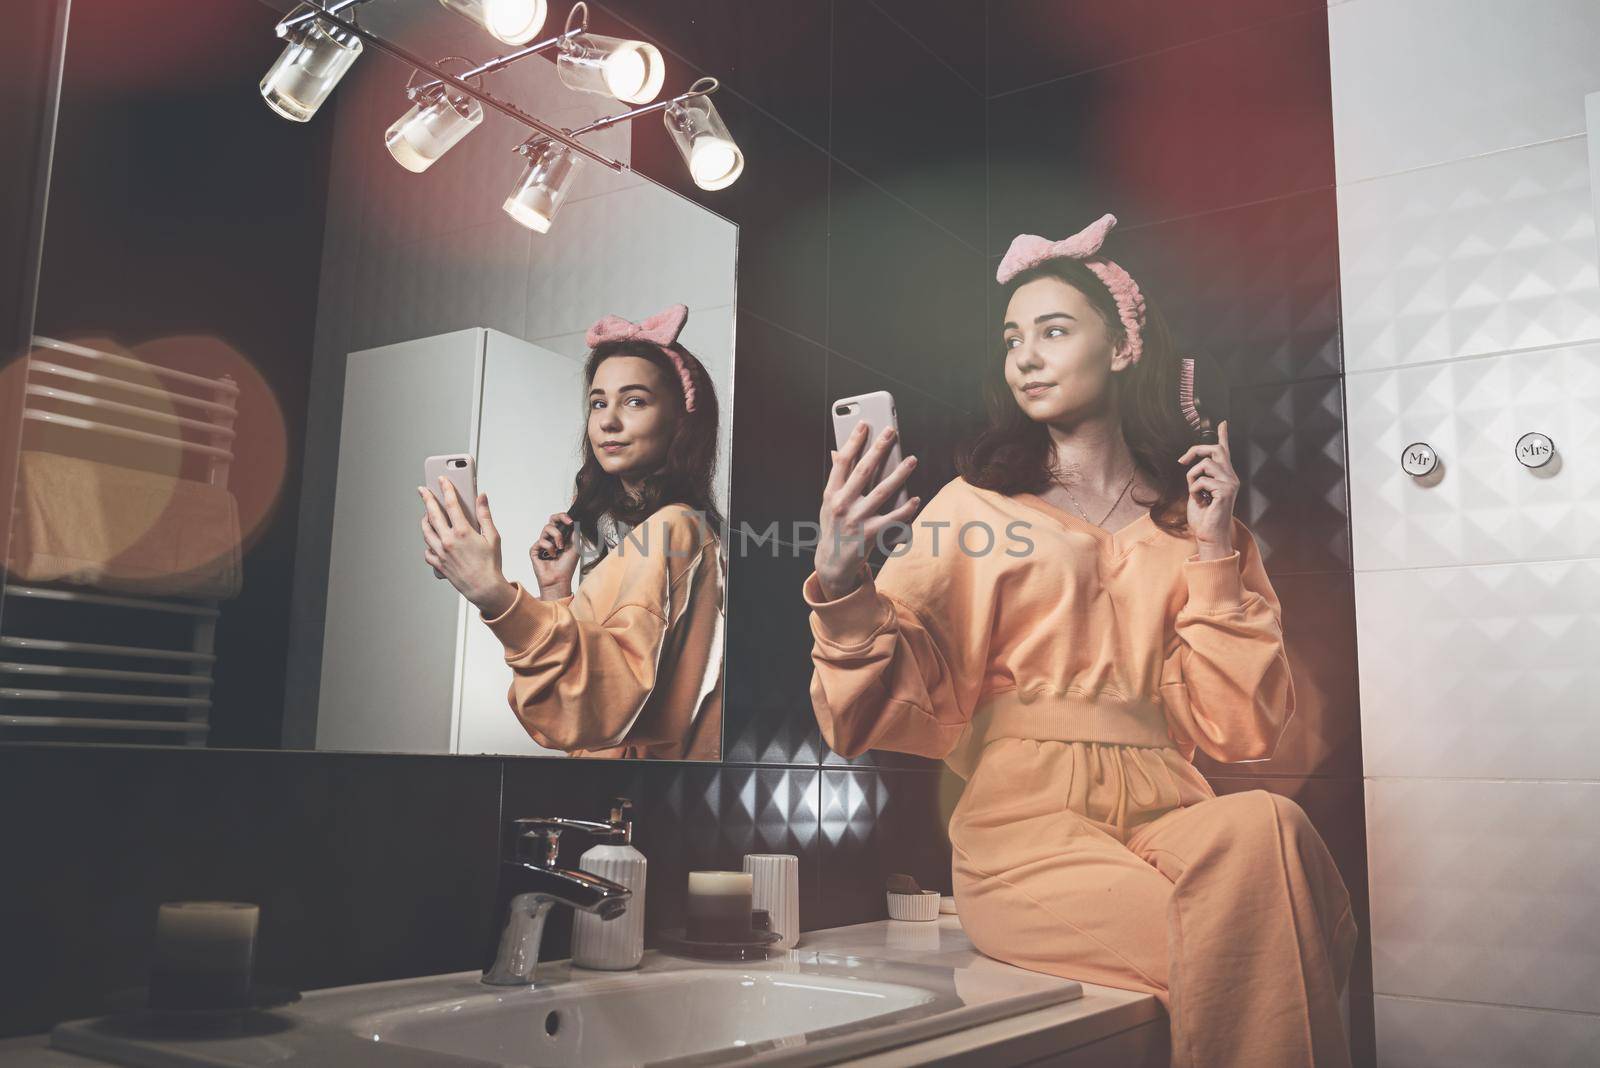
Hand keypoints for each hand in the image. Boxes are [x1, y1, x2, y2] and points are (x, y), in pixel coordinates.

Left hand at [419, 477, 513, 614]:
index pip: (451, 504)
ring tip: (427, 514)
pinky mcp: (438, 564)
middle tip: (423, 490)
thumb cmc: (491, 564)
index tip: (442, 480)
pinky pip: (427, 551)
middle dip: (427, 499)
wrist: (484, 588)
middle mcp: (448, 541)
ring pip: (426, 531)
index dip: (446, 489)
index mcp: (463, 532)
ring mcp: (441, 552)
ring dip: (425, 520)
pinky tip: (432, 540)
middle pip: (433, 514)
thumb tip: (481, 497)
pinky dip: (428, 543)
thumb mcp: (493, 536)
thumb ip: (485, 514)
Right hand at [530, 511, 579, 595]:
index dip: (563, 517)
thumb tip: (575, 521)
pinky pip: (541, 541)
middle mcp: (550, 539)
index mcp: (560, 537)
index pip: (559, 521)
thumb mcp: (575, 547)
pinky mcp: (534, 550)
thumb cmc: (567, 566)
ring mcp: (542, 544)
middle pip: (551, 520)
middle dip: (559, 518)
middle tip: (567, 522)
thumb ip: (574, 533)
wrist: (559, 580)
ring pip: (546, 528)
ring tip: (560, 548)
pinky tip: (552, 556)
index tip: (571, 521)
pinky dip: (549, 548)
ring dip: (557, 536)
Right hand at [816, 421, 920, 597]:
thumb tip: (837, 451)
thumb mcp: (829, 503)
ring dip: (899, 474)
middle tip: (891, 432)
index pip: (842, 462)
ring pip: (882, 492)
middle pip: (863, 471)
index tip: (864, 424)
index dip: (853, 441)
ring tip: (912, 460)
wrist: (833, 562)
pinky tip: (916, 499)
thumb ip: (836, 479)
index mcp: (831, 494)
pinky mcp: (870, 534)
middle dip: (878, 449)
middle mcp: (842, 505)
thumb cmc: (835, 527)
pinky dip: (906, 509)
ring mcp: (856, 520)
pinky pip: (893, 518)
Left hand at [1176, 419, 1238, 555]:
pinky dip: (1194, 490)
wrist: (1208, 535)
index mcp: (1225, 476)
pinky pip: (1202, 480)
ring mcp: (1230, 483)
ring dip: (1192, 477)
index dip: (1223, 436)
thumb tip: (1191, 465)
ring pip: (1205, 465)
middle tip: (1182, 461)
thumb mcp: (1197, 491)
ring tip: (1195, 493)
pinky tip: (1200, 501)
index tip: (1223, 422)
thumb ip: (1198, 477)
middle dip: (1195, 450)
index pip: (1224, 452)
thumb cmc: (1203, 516)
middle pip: (1215, 450)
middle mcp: (1231, 477)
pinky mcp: (1226, 491)